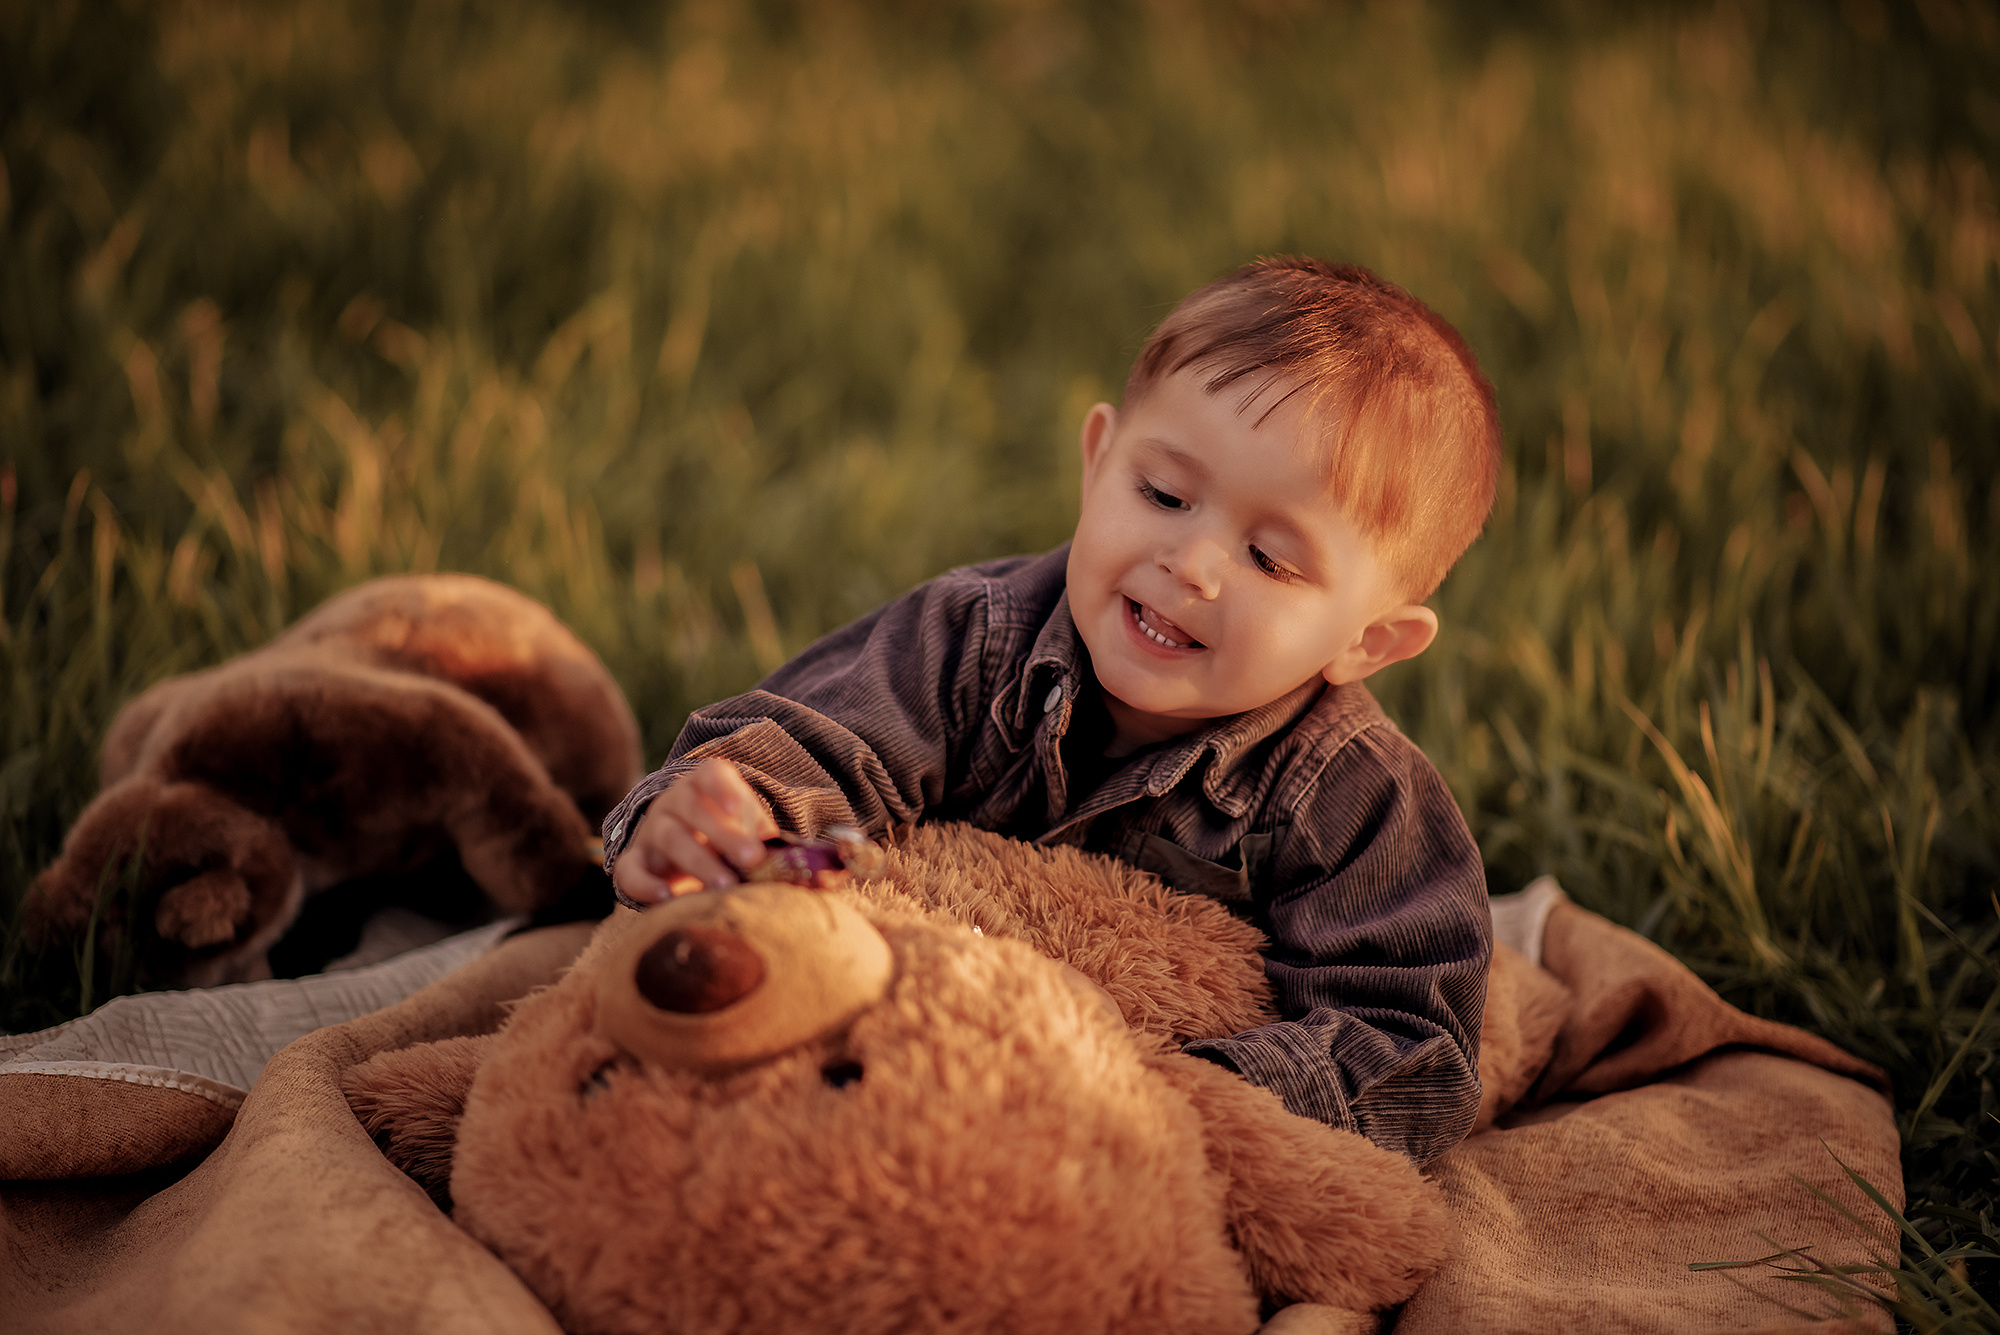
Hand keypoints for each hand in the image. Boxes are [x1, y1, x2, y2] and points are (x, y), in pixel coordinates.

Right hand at [611, 758, 778, 904]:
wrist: (683, 846)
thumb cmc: (725, 835)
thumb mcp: (746, 828)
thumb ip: (764, 838)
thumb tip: (792, 861)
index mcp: (703, 786)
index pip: (710, 775)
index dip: (722, 789)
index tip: (738, 808)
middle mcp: (673, 802)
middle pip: (693, 808)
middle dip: (724, 835)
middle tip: (752, 859)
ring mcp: (651, 830)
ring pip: (669, 838)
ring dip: (698, 862)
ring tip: (724, 886)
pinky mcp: (634, 862)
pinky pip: (630, 871)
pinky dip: (646, 885)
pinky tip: (667, 899)